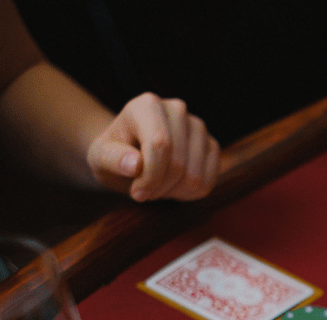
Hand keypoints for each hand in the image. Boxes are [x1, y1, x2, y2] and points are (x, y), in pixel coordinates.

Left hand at [86, 93, 219, 201]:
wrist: (130, 154)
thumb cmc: (114, 155)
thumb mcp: (100, 157)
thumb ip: (112, 159)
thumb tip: (134, 165)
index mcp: (147, 105)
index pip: (160, 144)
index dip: (150, 176)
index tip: (136, 193)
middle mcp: (177, 109)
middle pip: (178, 164)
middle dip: (159, 187)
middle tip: (143, 191)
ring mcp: (198, 127)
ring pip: (195, 177)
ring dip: (173, 192)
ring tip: (157, 186)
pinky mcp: (212, 145)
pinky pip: (209, 181)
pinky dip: (189, 193)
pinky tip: (173, 186)